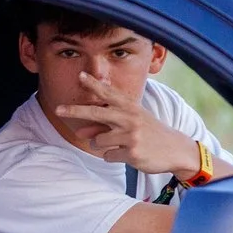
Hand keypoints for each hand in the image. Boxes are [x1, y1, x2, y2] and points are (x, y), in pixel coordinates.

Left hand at [52, 71, 200, 177]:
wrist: (175, 149)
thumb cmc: (149, 133)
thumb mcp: (131, 123)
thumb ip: (105, 125)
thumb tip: (80, 132)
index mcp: (131, 107)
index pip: (109, 93)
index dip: (94, 84)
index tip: (80, 76)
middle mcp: (130, 118)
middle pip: (96, 112)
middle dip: (75, 111)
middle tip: (57, 109)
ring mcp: (131, 135)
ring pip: (98, 141)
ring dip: (101, 145)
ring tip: (118, 144)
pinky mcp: (132, 152)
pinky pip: (108, 156)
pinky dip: (113, 156)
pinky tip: (127, 154)